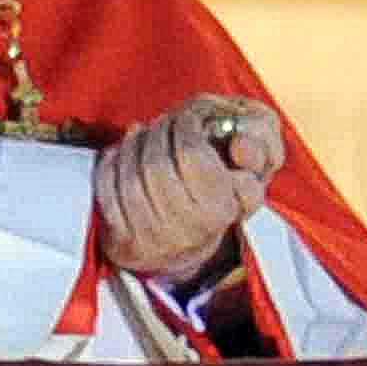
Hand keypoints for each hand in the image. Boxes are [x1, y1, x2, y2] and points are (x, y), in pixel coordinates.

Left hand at [94, 95, 279, 281]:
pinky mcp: (120, 238)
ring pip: (129, 172)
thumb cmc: (222, 201)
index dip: (187, 125)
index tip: (188, 115)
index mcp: (217, 209)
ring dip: (134, 143)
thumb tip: (241, 146)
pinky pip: (106, 188)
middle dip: (159, 131)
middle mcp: (182, 226)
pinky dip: (111, 162)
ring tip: (146, 132)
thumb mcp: (252, 177)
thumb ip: (260, 153)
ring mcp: (148, 234)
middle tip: (167, 120)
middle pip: (157, 161)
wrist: (184, 251)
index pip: (191, 153)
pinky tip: (123, 150)